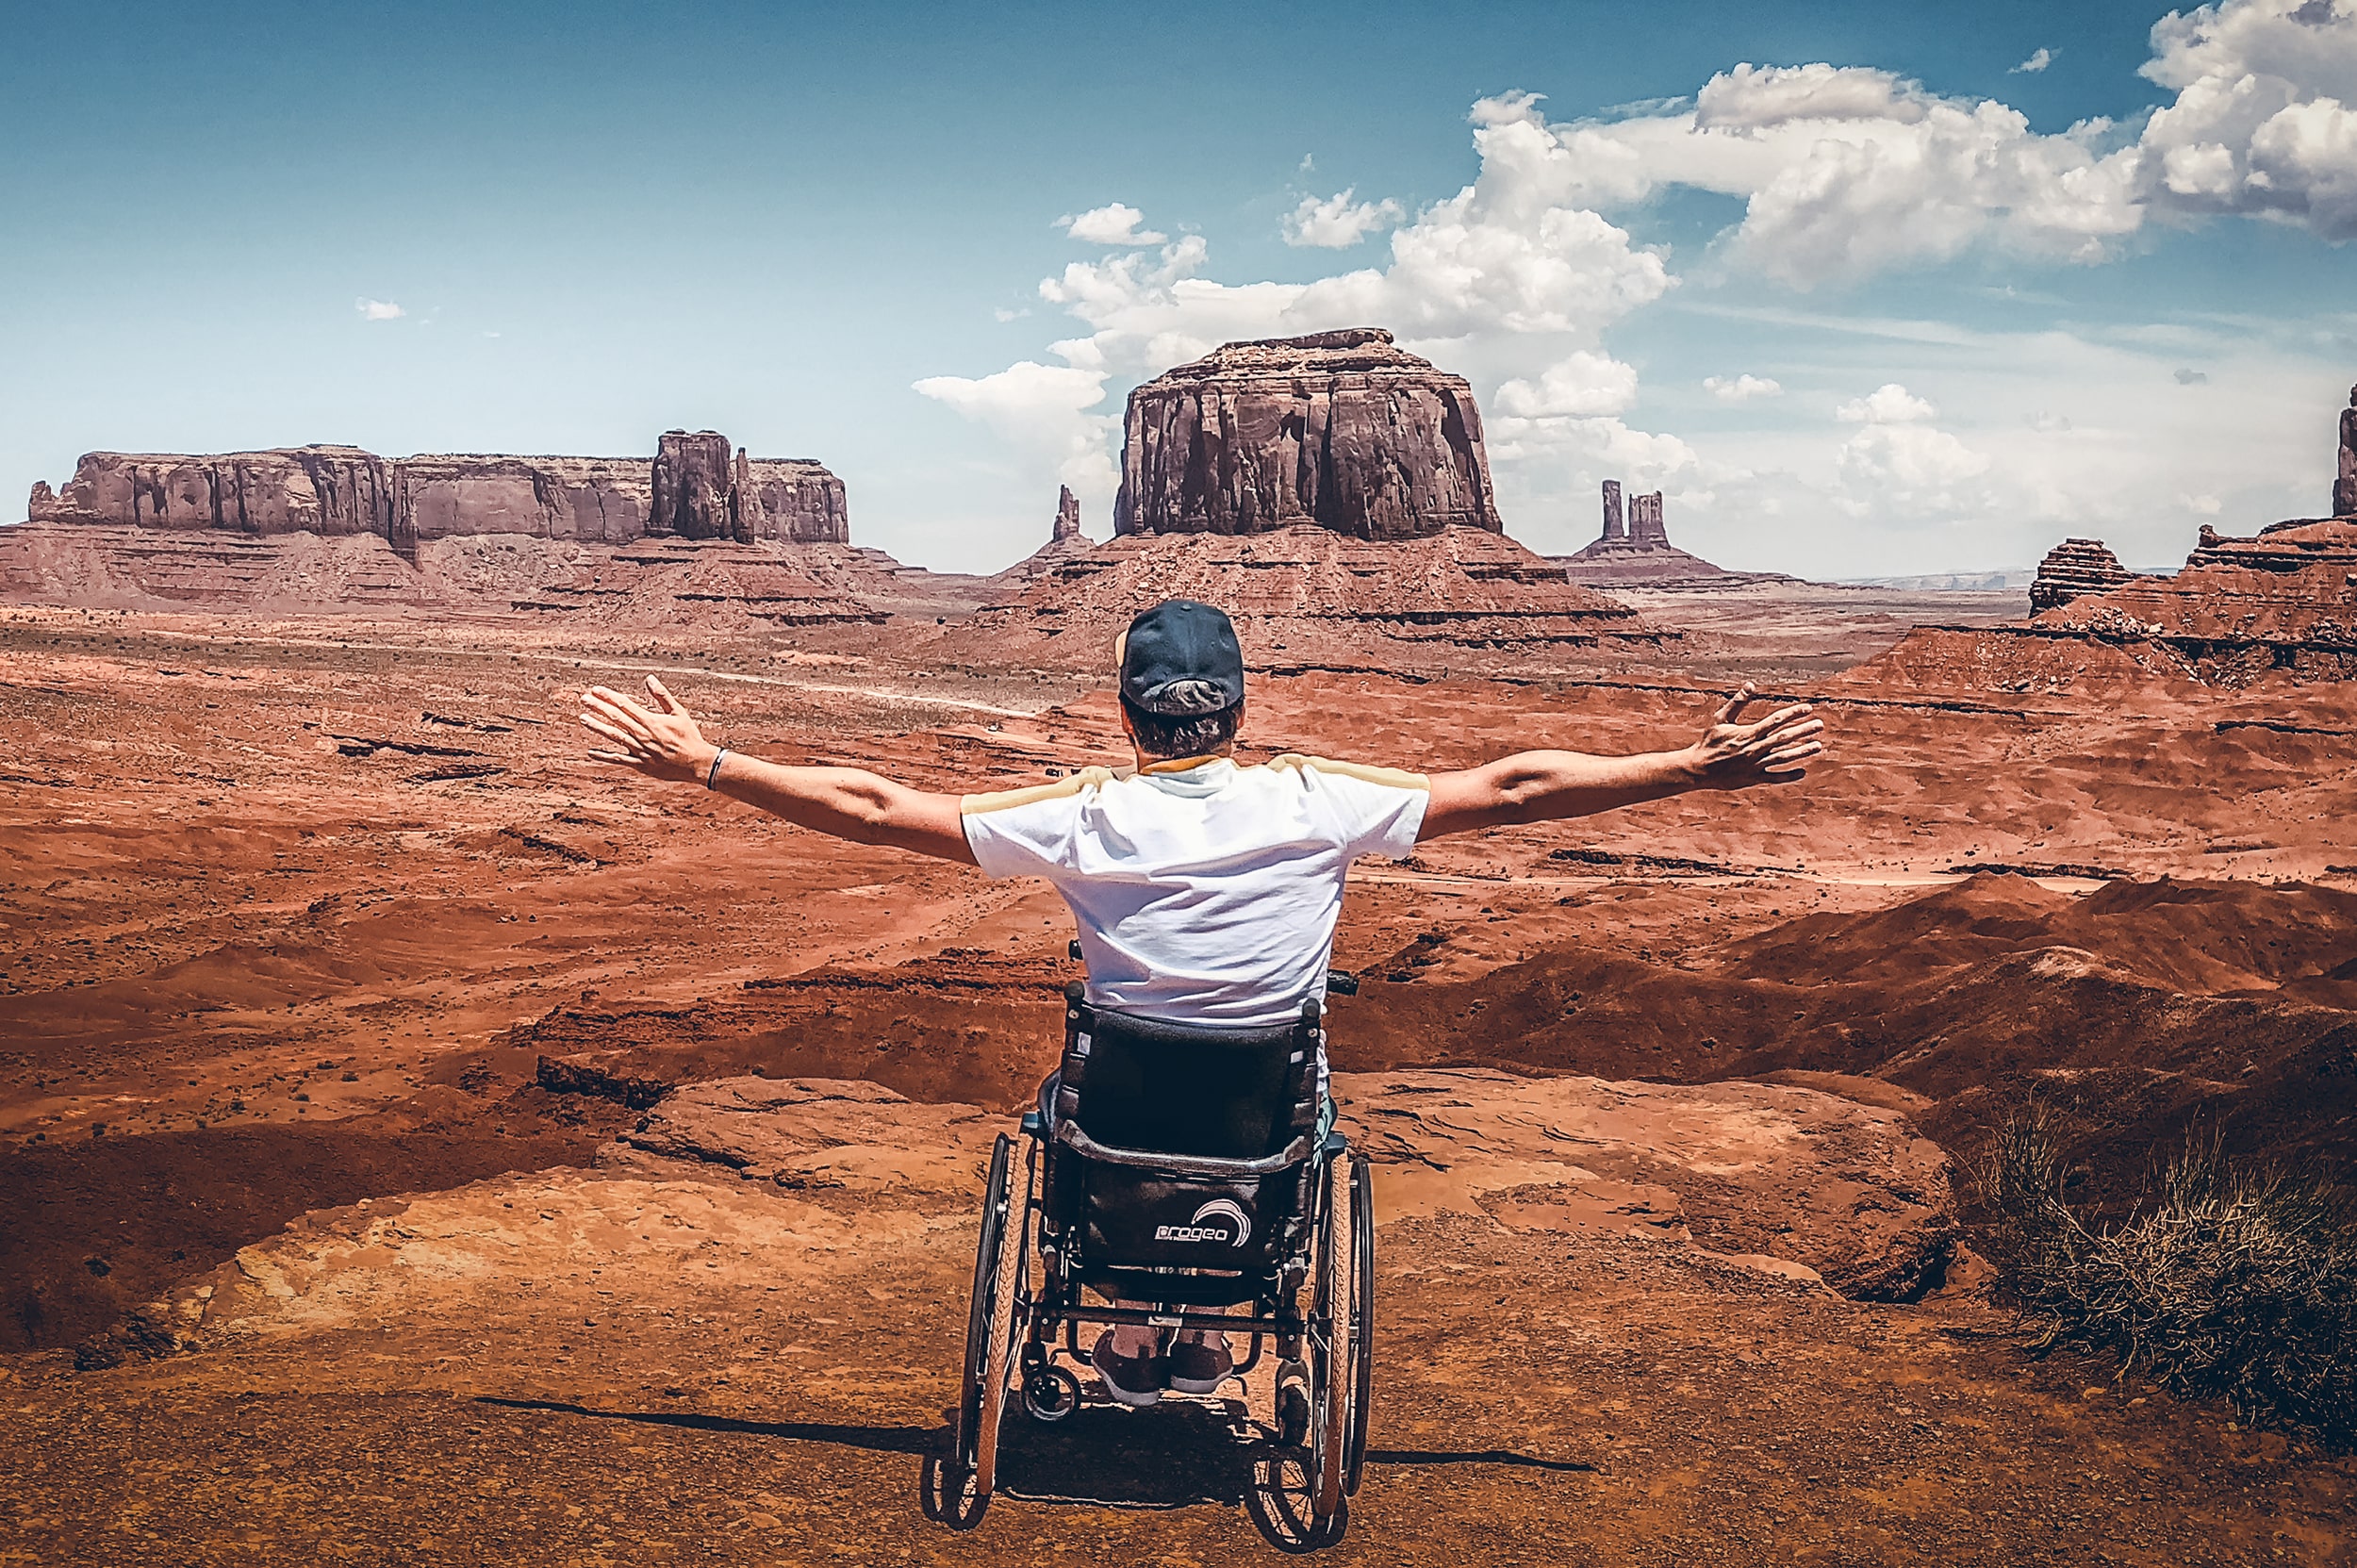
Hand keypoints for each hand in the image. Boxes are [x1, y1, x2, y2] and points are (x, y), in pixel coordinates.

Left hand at [580, 676, 719, 783]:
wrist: (697, 763)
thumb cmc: (689, 736)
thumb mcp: (679, 712)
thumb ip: (662, 696)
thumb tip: (649, 679)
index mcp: (651, 721)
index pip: (625, 705)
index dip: (609, 697)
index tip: (596, 690)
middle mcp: (642, 735)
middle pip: (616, 718)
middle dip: (598, 707)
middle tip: (584, 699)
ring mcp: (640, 750)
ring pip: (614, 736)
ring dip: (597, 726)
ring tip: (583, 718)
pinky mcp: (640, 764)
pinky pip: (618, 759)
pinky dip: (604, 756)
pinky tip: (591, 752)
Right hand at [1682, 682, 1823, 788]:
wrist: (1697, 769)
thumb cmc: (1708, 741)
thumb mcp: (1720, 718)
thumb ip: (1737, 702)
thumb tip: (1751, 685)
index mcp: (1747, 733)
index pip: (1775, 721)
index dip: (1792, 714)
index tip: (1808, 708)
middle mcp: (1754, 749)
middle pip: (1784, 738)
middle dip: (1803, 731)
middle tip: (1820, 725)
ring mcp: (1755, 765)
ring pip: (1783, 757)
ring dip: (1801, 751)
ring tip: (1818, 745)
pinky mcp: (1753, 778)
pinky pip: (1774, 777)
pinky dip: (1789, 776)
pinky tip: (1802, 771)